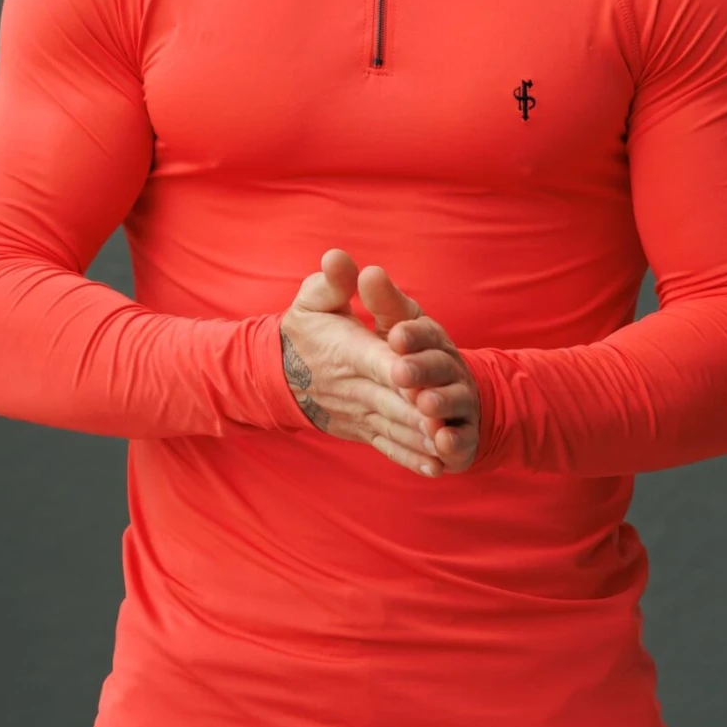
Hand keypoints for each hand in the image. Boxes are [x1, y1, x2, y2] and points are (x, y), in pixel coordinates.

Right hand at [278, 249, 478, 477]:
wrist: (277, 375)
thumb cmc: (304, 331)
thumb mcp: (313, 299)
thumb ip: (332, 281)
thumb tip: (337, 257)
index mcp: (347, 352)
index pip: (375, 360)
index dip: (397, 369)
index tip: (418, 379)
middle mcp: (354, 387)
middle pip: (390, 400)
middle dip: (416, 411)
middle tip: (445, 418)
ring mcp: (358, 413)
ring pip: (393, 427)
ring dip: (420, 439)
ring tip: (448, 443)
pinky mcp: (362, 430)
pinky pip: (387, 446)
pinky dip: (411, 459)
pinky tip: (436, 469)